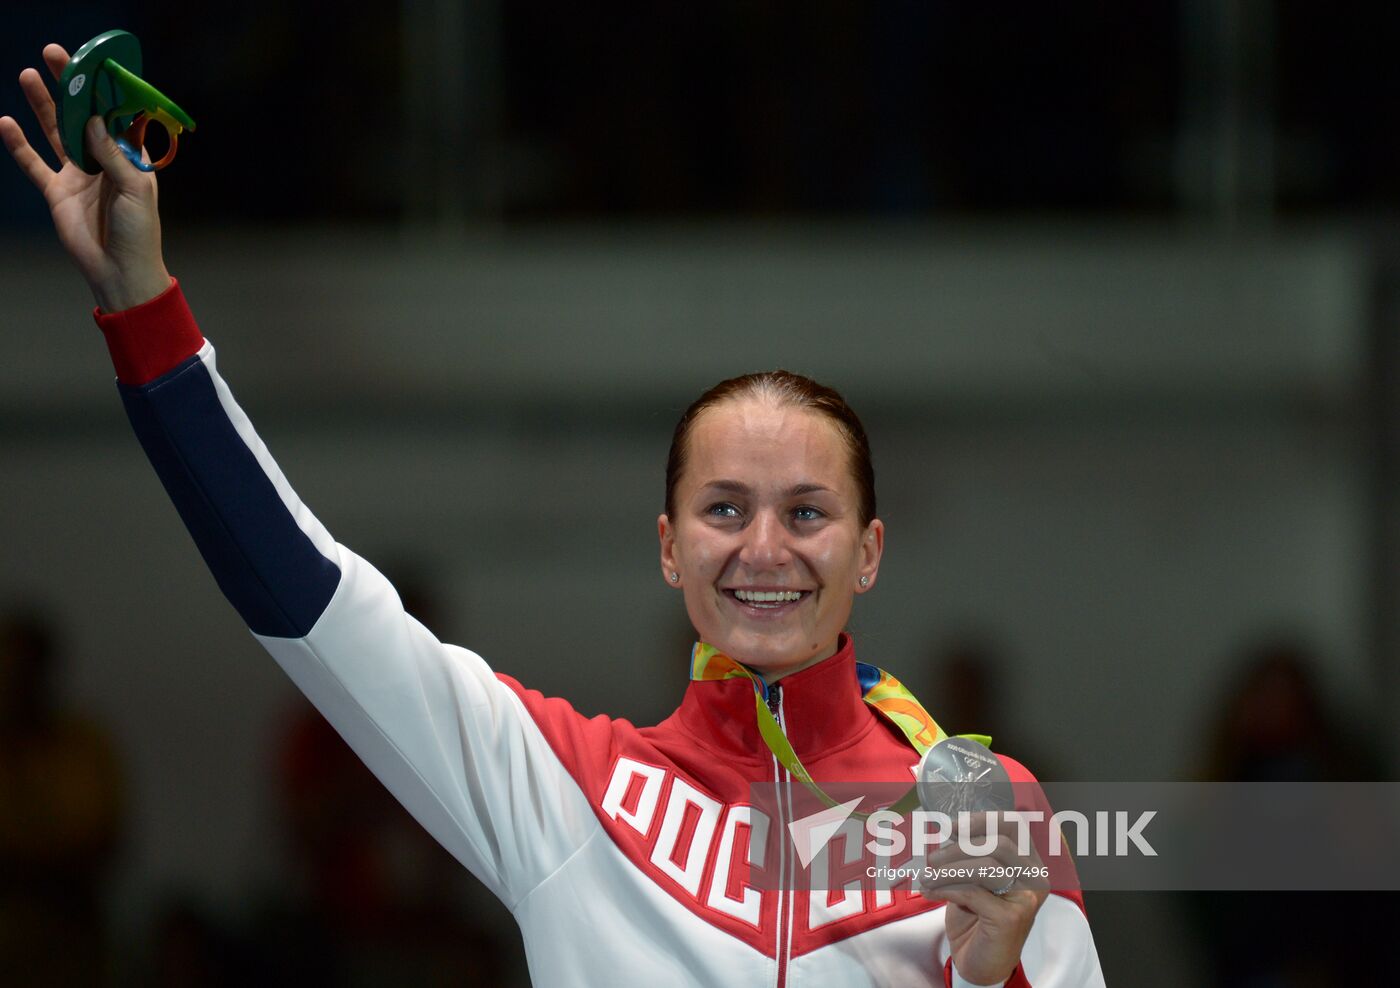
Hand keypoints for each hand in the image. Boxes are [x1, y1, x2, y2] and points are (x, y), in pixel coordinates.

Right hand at [1, 43, 170, 311]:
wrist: (120, 271)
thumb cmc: (139, 232)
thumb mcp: (134, 190)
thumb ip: (112, 155)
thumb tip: (91, 119)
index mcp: (129, 158)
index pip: (115, 115)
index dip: (103, 89)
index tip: (91, 61)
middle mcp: (103, 161)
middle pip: (81, 115)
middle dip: (68, 86)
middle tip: (54, 54)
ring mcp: (78, 175)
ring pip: (56, 132)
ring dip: (43, 105)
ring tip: (28, 74)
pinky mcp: (57, 192)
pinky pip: (34, 163)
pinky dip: (19, 144)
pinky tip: (5, 122)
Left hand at [920, 812, 1049, 985]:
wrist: (980, 962)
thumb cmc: (976, 917)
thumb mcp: (973, 878)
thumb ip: (969, 854)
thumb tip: (947, 830)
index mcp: (1028, 862)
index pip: (1014, 826)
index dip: (982, 820)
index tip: (952, 826)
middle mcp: (1034, 878)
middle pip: (999, 843)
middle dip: (959, 847)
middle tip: (932, 859)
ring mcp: (1026, 898)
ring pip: (986, 866)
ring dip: (948, 869)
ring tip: (926, 877)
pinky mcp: (1011, 918)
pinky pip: (973, 891)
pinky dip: (945, 888)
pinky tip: (930, 892)